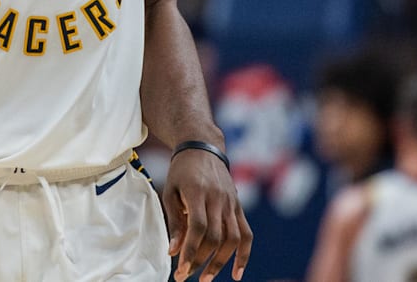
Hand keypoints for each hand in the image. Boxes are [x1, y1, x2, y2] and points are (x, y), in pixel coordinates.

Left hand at [163, 147, 252, 281]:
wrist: (203, 147)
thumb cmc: (182, 171)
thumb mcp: (170, 191)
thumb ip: (174, 222)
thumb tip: (174, 251)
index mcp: (198, 192)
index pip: (198, 227)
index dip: (191, 250)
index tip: (181, 269)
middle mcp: (218, 198)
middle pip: (215, 236)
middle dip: (201, 261)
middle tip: (185, 277)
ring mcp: (231, 203)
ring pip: (232, 238)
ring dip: (220, 262)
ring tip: (206, 279)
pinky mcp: (238, 207)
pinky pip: (246, 234)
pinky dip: (244, 255)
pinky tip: (237, 273)